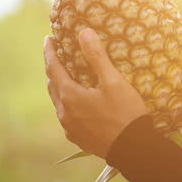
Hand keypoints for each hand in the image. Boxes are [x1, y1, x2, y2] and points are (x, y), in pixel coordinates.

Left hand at [44, 28, 147, 158]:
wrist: (133, 149)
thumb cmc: (124, 112)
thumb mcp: (113, 81)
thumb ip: (97, 56)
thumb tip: (83, 32)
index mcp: (70, 95)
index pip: (53, 68)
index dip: (50, 52)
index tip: (48, 39)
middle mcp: (64, 112)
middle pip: (53, 85)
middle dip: (53, 68)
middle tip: (58, 54)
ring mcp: (69, 127)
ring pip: (59, 101)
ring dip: (60, 86)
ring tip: (67, 76)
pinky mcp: (78, 137)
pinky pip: (67, 115)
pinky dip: (68, 102)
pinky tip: (79, 102)